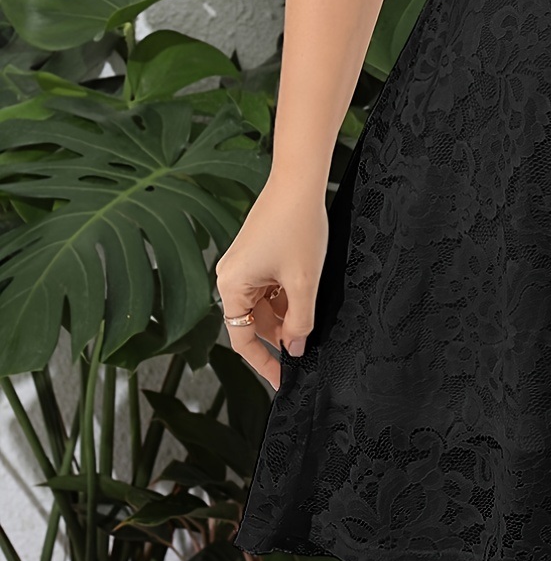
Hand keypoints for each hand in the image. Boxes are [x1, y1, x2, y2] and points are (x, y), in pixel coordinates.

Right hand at [214, 178, 327, 391]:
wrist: (298, 182)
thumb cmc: (298, 226)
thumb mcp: (303, 282)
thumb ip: (300, 321)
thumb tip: (296, 348)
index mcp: (231, 286)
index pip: (242, 339)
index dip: (264, 362)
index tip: (283, 379)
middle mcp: (230, 276)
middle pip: (254, 320)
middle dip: (281, 332)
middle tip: (308, 343)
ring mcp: (242, 263)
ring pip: (264, 303)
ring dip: (286, 311)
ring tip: (311, 308)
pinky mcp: (255, 253)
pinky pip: (268, 285)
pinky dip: (286, 293)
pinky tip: (306, 289)